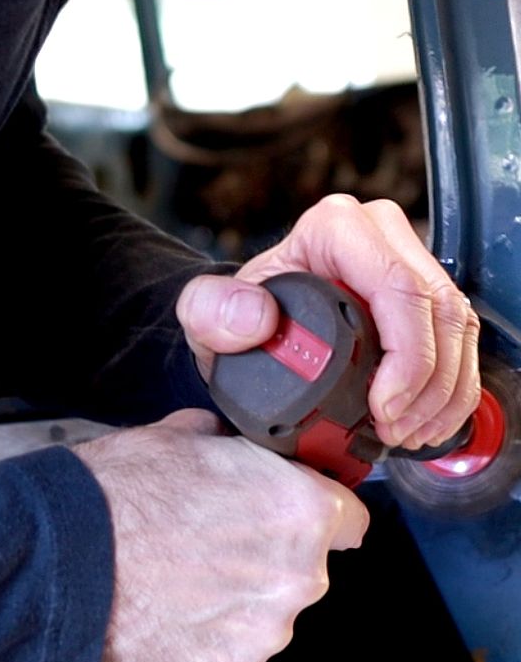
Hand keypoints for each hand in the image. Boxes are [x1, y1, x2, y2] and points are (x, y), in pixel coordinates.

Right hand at [76, 409, 368, 661]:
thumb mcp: (180, 435)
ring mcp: (267, 627)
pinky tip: (174, 605)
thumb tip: (234, 448)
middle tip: (214, 537)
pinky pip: (238, 645)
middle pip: (307, 565)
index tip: (295, 515)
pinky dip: (213, 630)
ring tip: (183, 573)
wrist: (61, 554)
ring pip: (271, 609)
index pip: (350, 517)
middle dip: (269, 552)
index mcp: (297, 507)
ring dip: (241, 594)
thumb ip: (233, 447)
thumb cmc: (116, 493)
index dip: (318, 510)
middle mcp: (297, 573)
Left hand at [176, 195, 480, 449]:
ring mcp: (406, 261)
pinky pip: (459, 340)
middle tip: (395, 431)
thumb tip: (259, 317)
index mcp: (334, 228)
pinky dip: (449, 389)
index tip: (382, 407)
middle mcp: (379, 234)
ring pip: (458, 327)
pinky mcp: (423, 294)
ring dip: (444, 392)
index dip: (406, 356)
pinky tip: (424, 422)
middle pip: (439, 309)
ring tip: (406, 434)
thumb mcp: (202, 312)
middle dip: (429, 384)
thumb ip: (210, 310)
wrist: (245, 322)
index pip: (397, 286)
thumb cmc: (231, 312)